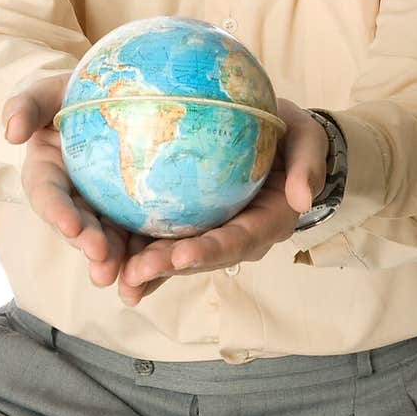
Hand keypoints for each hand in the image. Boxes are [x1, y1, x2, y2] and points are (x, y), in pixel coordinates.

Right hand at [2, 74, 151, 287]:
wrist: (119, 93)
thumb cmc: (79, 88)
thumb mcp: (50, 90)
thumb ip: (27, 105)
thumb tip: (10, 131)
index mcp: (48, 173)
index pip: (48, 196)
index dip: (56, 212)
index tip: (70, 225)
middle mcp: (73, 197)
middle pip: (78, 226)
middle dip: (87, 244)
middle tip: (102, 258)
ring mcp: (104, 207)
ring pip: (108, 238)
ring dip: (114, 258)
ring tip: (125, 275)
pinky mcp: (134, 210)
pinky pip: (140, 233)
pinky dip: (145, 251)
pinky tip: (161, 265)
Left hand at [116, 97, 328, 306]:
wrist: (282, 139)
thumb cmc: (294, 137)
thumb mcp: (308, 140)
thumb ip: (308, 165)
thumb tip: (303, 198)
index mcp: (268, 221)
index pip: (237, 240)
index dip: (209, 251)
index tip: (181, 255)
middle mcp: (238, 236)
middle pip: (202, 257)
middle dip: (168, 269)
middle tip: (134, 273)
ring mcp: (213, 232)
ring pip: (179, 256)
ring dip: (149, 270)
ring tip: (116, 278)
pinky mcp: (193, 223)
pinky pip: (165, 238)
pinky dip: (139, 249)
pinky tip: (108, 257)